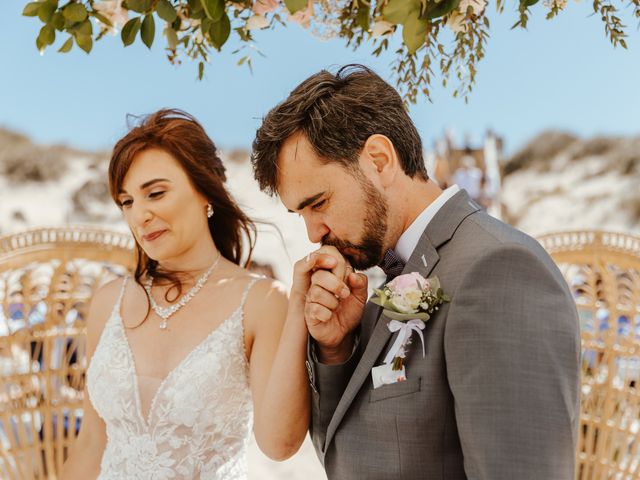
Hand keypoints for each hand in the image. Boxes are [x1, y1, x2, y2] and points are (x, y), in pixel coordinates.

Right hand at [291, 246, 367, 363]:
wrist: (343, 332)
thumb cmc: (349, 310)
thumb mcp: (360, 296)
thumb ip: (361, 283)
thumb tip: (354, 275)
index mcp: (329, 274)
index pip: (325, 256)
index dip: (336, 262)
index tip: (346, 274)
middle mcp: (317, 283)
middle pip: (319, 275)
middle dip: (336, 284)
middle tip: (345, 294)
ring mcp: (311, 298)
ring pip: (316, 292)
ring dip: (332, 301)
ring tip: (337, 306)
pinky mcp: (308, 313)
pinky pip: (315, 309)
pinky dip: (327, 314)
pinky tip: (330, 316)